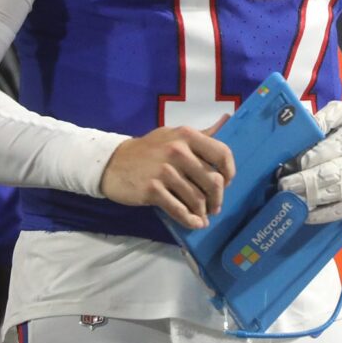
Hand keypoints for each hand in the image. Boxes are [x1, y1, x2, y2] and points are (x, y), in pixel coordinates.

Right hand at [101, 118, 234, 229]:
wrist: (112, 163)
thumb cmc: (148, 150)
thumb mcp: (173, 135)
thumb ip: (202, 133)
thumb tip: (227, 119)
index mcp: (187, 135)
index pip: (222, 154)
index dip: (229, 172)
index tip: (227, 182)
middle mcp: (178, 150)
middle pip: (213, 181)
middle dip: (217, 198)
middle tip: (214, 206)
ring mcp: (164, 171)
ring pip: (197, 199)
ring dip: (203, 212)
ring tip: (203, 216)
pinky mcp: (152, 190)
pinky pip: (179, 210)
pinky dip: (190, 220)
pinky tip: (194, 223)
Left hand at [279, 100, 341, 223]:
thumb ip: (323, 118)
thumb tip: (300, 132)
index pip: (326, 152)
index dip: (302, 162)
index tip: (283, 168)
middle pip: (329, 175)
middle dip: (302, 183)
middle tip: (281, 188)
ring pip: (337, 194)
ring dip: (310, 200)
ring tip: (288, 202)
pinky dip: (325, 215)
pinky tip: (307, 215)